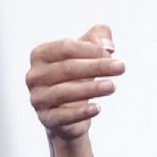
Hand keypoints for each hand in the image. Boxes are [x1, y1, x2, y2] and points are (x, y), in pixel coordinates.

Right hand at [26, 24, 123, 141]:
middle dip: (97, 67)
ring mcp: (38, 98)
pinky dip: (80, 112)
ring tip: (112, 86)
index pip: (65, 47)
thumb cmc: (77, 75)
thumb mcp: (87, 53)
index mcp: (41, 55)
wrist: (69, 110)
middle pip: (67, 68)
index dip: (90, 49)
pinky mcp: (46, 119)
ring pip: (64, 92)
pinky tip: (97, 108)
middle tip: (121, 67)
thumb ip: (98, 38)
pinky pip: (62, 116)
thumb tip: (107, 45)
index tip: (111, 53)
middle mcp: (34, 76)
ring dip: (91, 88)